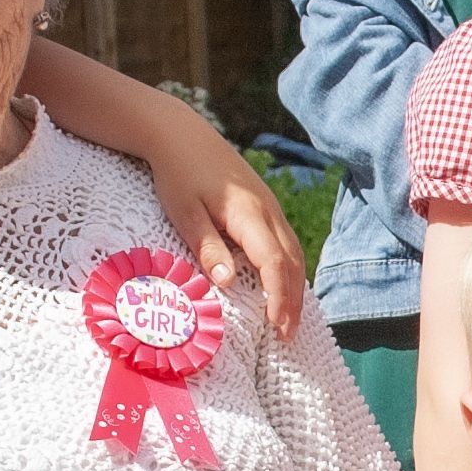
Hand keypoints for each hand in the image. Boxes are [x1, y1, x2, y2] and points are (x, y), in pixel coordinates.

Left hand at [141, 144, 311, 339]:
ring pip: (294, 251)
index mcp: (249, 215)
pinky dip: (290, 269)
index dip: (279, 298)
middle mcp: (268, 211)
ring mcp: (270, 206)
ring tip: (287, 318)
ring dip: (294, 287)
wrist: (181, 135)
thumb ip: (208, 248)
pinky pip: (286, 242)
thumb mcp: (185, 213)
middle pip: (292, 261)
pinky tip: (282, 285)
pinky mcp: (265, 205)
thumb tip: (229, 282)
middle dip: (293, 301)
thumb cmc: (177, 174)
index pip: (275, 263)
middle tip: (286, 335)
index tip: (276, 328)